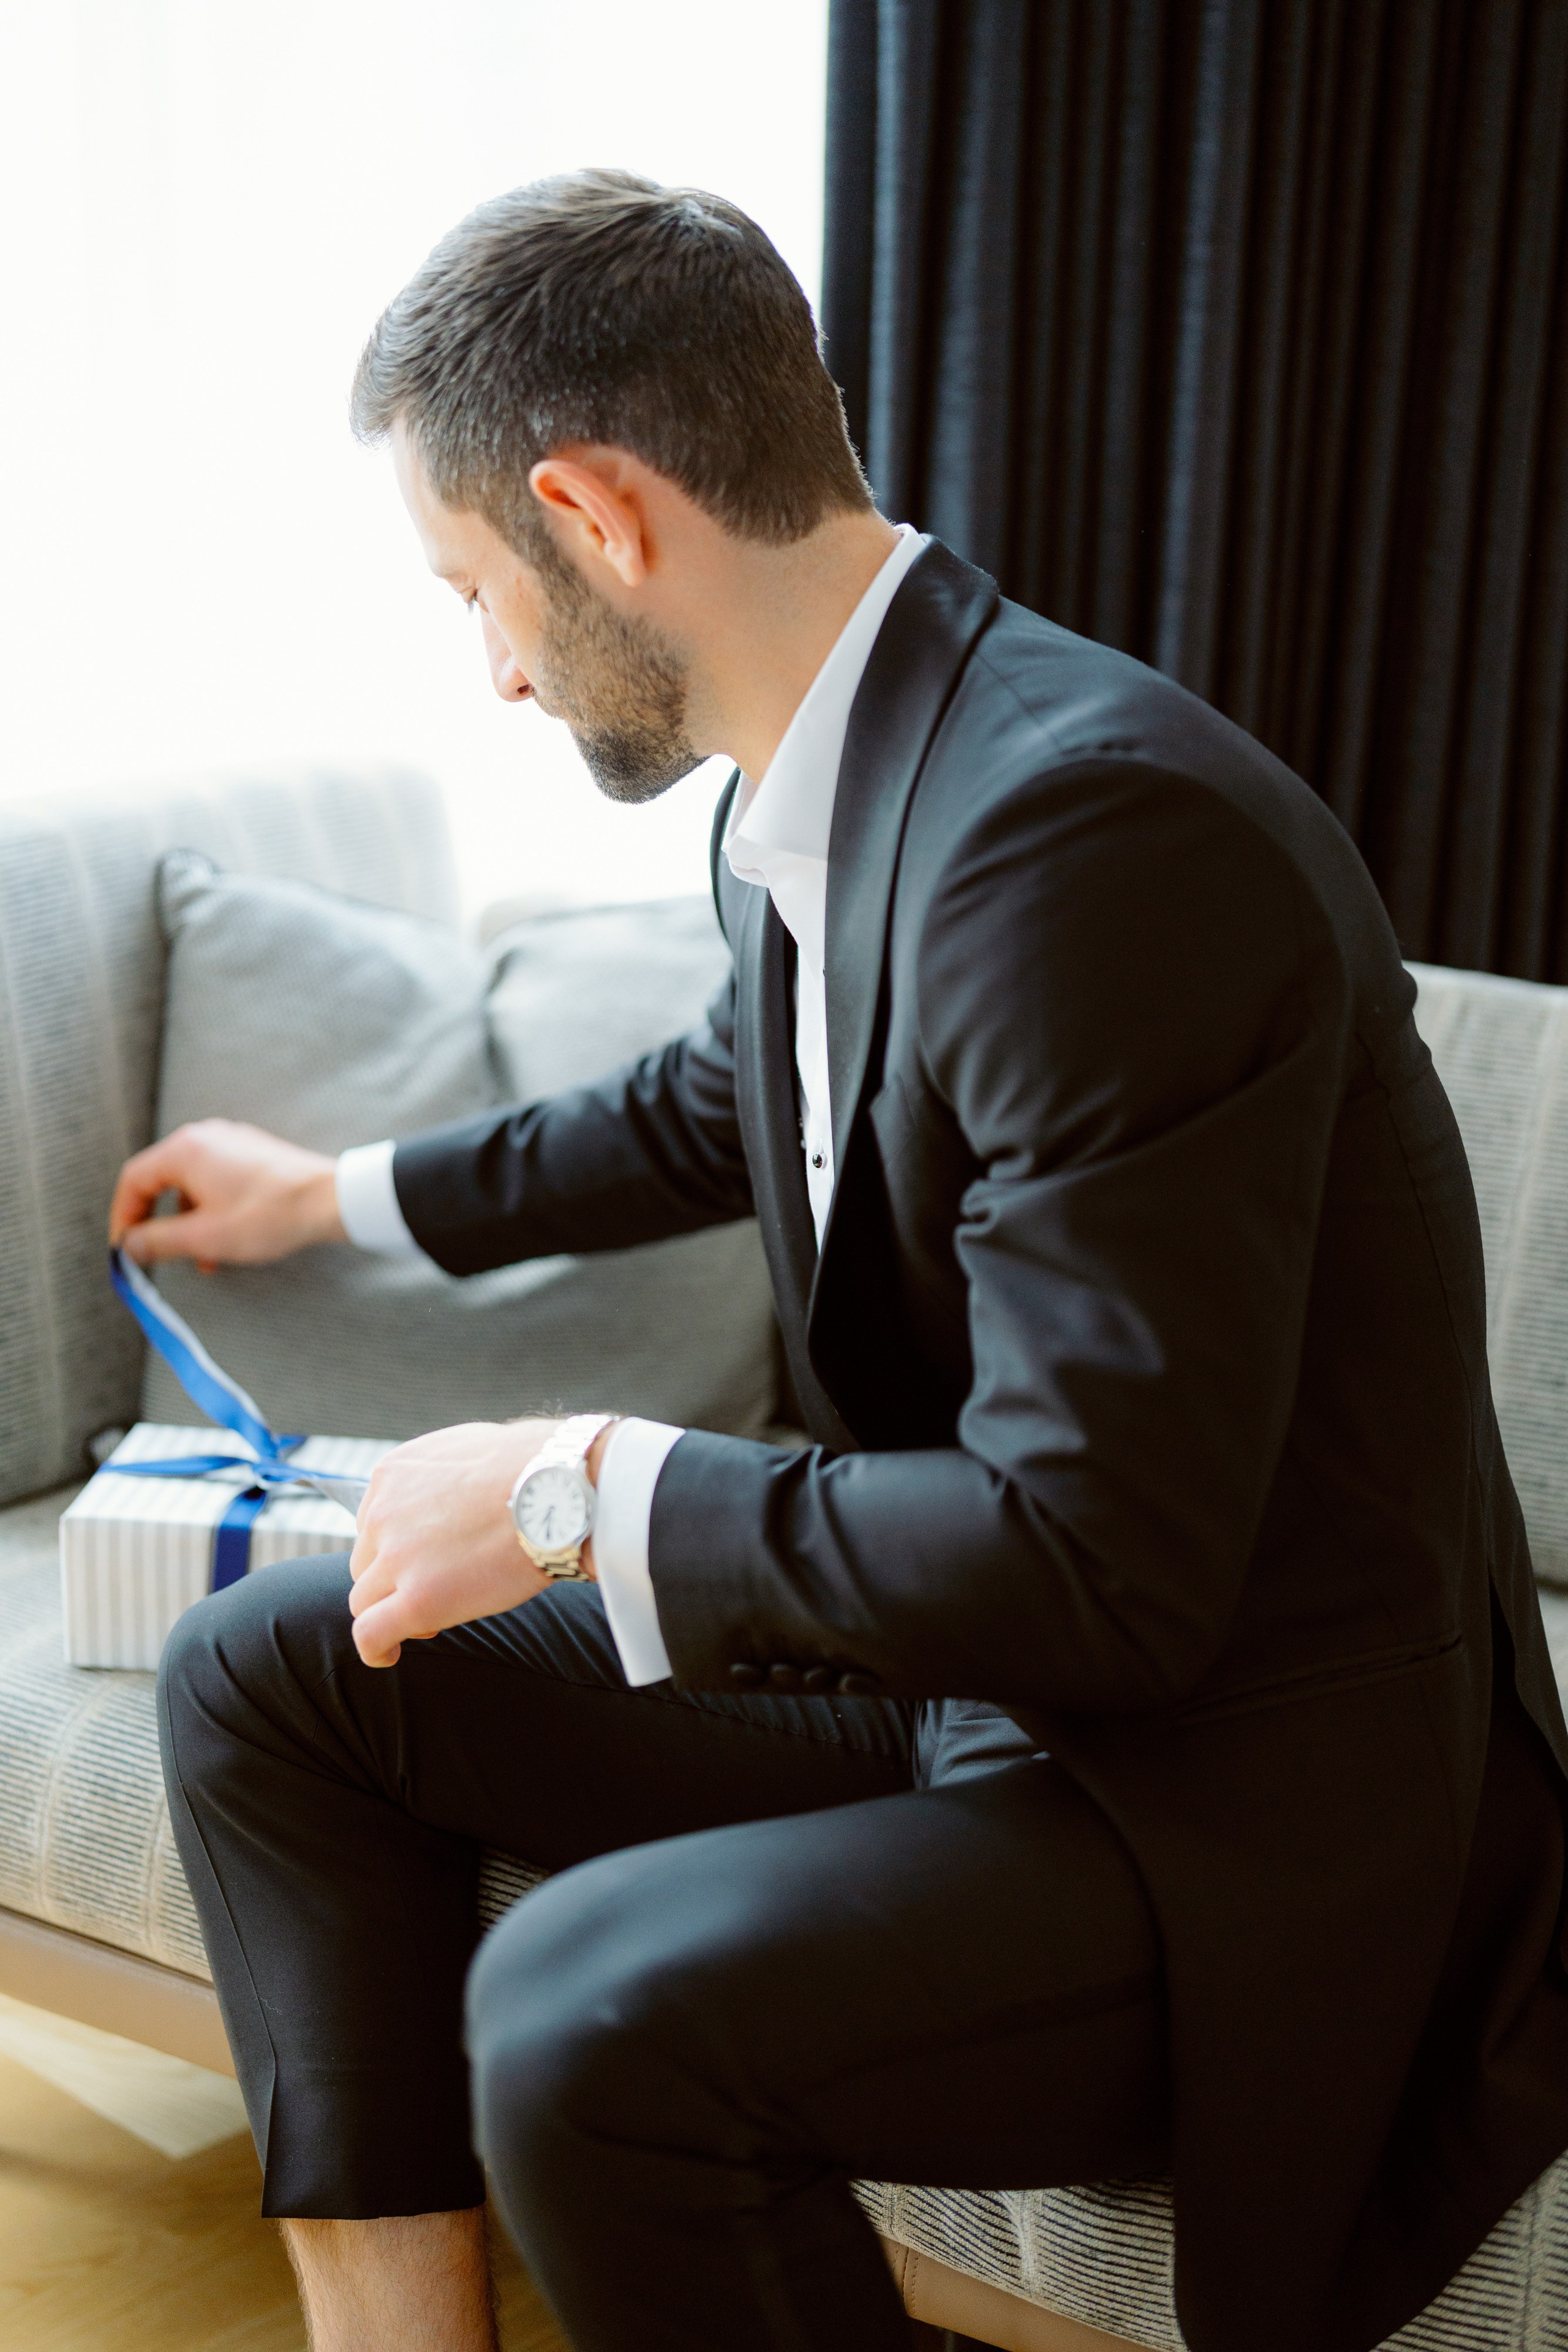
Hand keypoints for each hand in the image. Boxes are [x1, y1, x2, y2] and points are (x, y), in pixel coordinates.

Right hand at [108, 1119, 344, 1269]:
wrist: (329, 1200)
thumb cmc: (269, 1215)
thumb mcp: (204, 1236)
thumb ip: (158, 1241)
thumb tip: (128, 1246)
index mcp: (185, 1150)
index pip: (133, 1180)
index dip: (123, 1216)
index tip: (125, 1247)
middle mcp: (205, 1137)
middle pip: (161, 1180)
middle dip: (158, 1222)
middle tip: (155, 1253)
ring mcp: (231, 1143)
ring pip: (191, 1185)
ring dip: (189, 1223)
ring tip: (202, 1259)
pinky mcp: (252, 1154)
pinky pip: (217, 1182)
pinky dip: (212, 1212)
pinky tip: (225, 1242)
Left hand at [348, 1419, 585, 1667]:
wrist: (560, 1486)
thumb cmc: (535, 1465)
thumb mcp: (467, 1449)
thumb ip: (441, 1475)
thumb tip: (453, 1494)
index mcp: (392, 1474)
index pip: (374, 1523)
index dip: (398, 1547)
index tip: (429, 1557)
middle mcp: (384, 1512)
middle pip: (366, 1561)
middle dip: (394, 1578)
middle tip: (437, 1587)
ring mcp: (398, 1556)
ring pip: (364, 1599)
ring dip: (390, 1610)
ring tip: (430, 1618)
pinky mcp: (419, 1598)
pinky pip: (370, 1634)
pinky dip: (375, 1649)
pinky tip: (389, 1655)